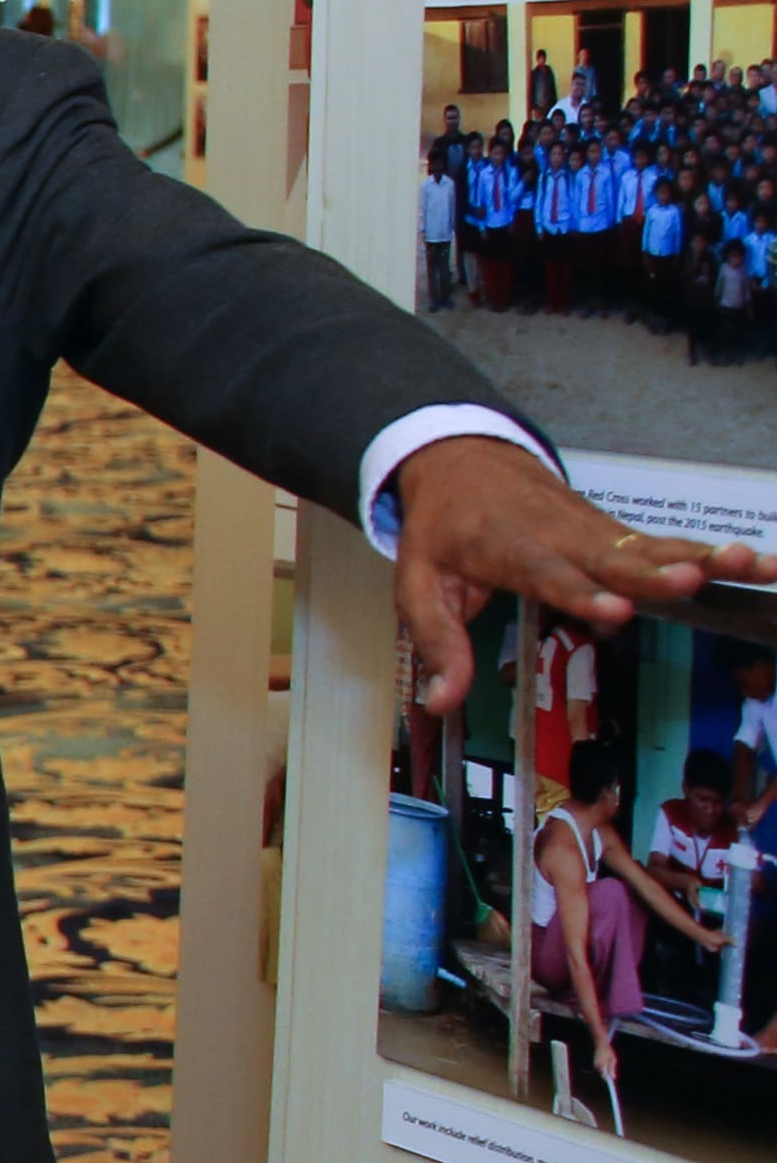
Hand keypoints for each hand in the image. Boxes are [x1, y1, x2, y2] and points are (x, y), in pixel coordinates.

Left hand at [393, 433, 772, 712]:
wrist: (465, 460)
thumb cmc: (443, 527)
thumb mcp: (419, 585)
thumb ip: (437, 643)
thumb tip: (441, 702)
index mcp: (510, 549)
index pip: (550, 575)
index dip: (584, 593)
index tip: (617, 610)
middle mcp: (562, 537)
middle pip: (614, 557)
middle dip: (655, 572)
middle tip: (692, 580)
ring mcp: (595, 532)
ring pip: (654, 545)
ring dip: (706, 555)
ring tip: (753, 564)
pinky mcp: (617, 534)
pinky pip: (667, 544)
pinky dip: (713, 552)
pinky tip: (759, 563)